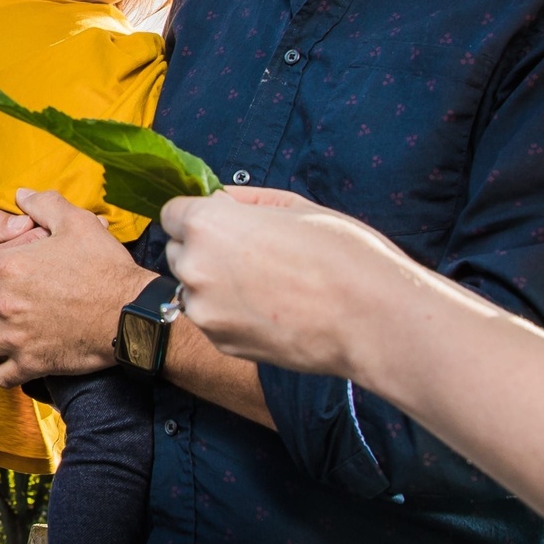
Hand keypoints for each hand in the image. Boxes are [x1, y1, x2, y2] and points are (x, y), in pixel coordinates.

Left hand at [0, 189, 148, 385]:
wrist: (131, 314)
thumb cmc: (104, 267)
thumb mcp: (76, 223)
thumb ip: (44, 204)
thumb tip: (21, 194)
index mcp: (6, 267)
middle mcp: (2, 304)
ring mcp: (14, 338)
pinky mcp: (31, 364)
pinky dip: (0, 369)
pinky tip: (8, 360)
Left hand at [159, 186, 419, 379]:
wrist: (370, 317)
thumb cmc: (341, 253)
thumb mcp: (294, 206)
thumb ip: (245, 201)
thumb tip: (221, 201)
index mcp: (207, 224)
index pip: (173, 213)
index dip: (198, 215)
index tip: (223, 223)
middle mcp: (194, 267)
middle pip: (178, 252)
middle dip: (203, 250)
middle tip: (252, 255)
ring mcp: (205, 310)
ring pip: (194, 289)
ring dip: (216, 285)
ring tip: (268, 286)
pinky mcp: (221, 343)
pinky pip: (214, 319)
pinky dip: (231, 314)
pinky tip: (272, 310)